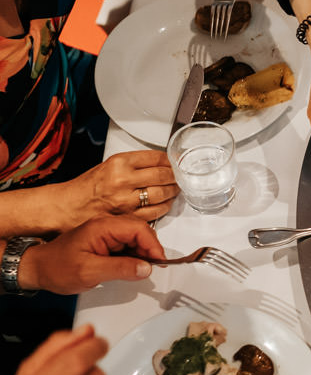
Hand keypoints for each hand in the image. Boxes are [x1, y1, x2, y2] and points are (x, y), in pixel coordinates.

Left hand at [18, 215, 165, 294]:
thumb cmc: (56, 267)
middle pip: (141, 231)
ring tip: (141, 270)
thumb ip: (121, 269)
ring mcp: (106, 234)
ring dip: (143, 254)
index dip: (153, 245)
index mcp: (102, 227)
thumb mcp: (90, 271)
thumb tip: (146, 268)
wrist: (37, 269)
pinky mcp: (106, 242)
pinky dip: (135, 257)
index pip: (139, 229)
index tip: (159, 262)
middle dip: (150, 249)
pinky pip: (128, 246)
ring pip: (136, 239)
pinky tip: (132, 268)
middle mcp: (106, 226)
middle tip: (152, 268)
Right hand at [53, 150, 178, 227]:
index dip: (170, 161)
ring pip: (163, 193)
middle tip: (178, 176)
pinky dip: (165, 206)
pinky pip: (156, 211)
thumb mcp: (108, 166)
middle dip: (175, 176)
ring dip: (173, 191)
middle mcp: (123, 180)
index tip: (174, 162)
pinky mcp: (130, 217)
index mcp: (118, 163)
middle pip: (163, 175)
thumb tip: (159, 164)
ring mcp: (127, 200)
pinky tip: (165, 203)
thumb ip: (133, 165)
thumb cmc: (87, 187)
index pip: (156, 158)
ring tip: (174, 189)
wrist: (69, 207)